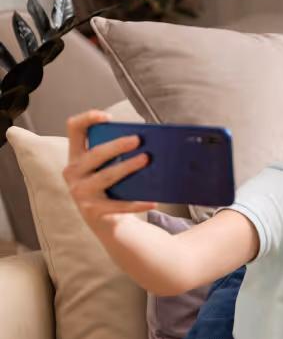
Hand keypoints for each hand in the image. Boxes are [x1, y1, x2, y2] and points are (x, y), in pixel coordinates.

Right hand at [63, 110, 154, 232]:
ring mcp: (80, 192)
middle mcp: (73, 173)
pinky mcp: (92, 210)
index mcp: (77, 157)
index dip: (87, 119)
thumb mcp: (107, 168)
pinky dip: (137, 203)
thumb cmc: (110, 188)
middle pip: (95, 154)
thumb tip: (148, 141)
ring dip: (127, 167)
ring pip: (105, 176)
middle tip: (137, 140)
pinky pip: (118, 205)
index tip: (108, 117)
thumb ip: (117, 154)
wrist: (105, 222)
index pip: (74, 129)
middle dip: (116, 146)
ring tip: (146, 160)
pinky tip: (153, 202)